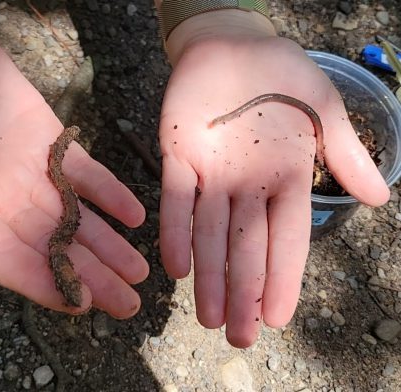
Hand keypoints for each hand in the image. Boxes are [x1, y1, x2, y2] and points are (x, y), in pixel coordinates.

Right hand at [0, 11, 147, 317]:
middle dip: (89, 276)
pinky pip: (83, 171)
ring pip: (73, 217)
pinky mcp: (45, 137)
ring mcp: (25, 169)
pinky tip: (135, 214)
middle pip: (49, 248)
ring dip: (107, 244)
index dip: (42, 283)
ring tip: (140, 271)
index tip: (80, 306)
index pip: (5, 260)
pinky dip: (108, 192)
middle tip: (128, 304)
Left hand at [158, 10, 388, 346]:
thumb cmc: (282, 76)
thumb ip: (346, 153)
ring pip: (209, 234)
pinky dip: (176, 231)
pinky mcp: (177, 156)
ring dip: (209, 276)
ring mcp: (211, 174)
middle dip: (243, 293)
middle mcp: (247, 186)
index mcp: (285, 179)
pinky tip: (177, 267)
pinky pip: (176, 199)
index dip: (283, 279)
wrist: (232, 45)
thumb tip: (383, 198)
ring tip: (208, 317)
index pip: (286, 240)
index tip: (278, 318)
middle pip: (246, 248)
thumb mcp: (324, 110)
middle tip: (238, 338)